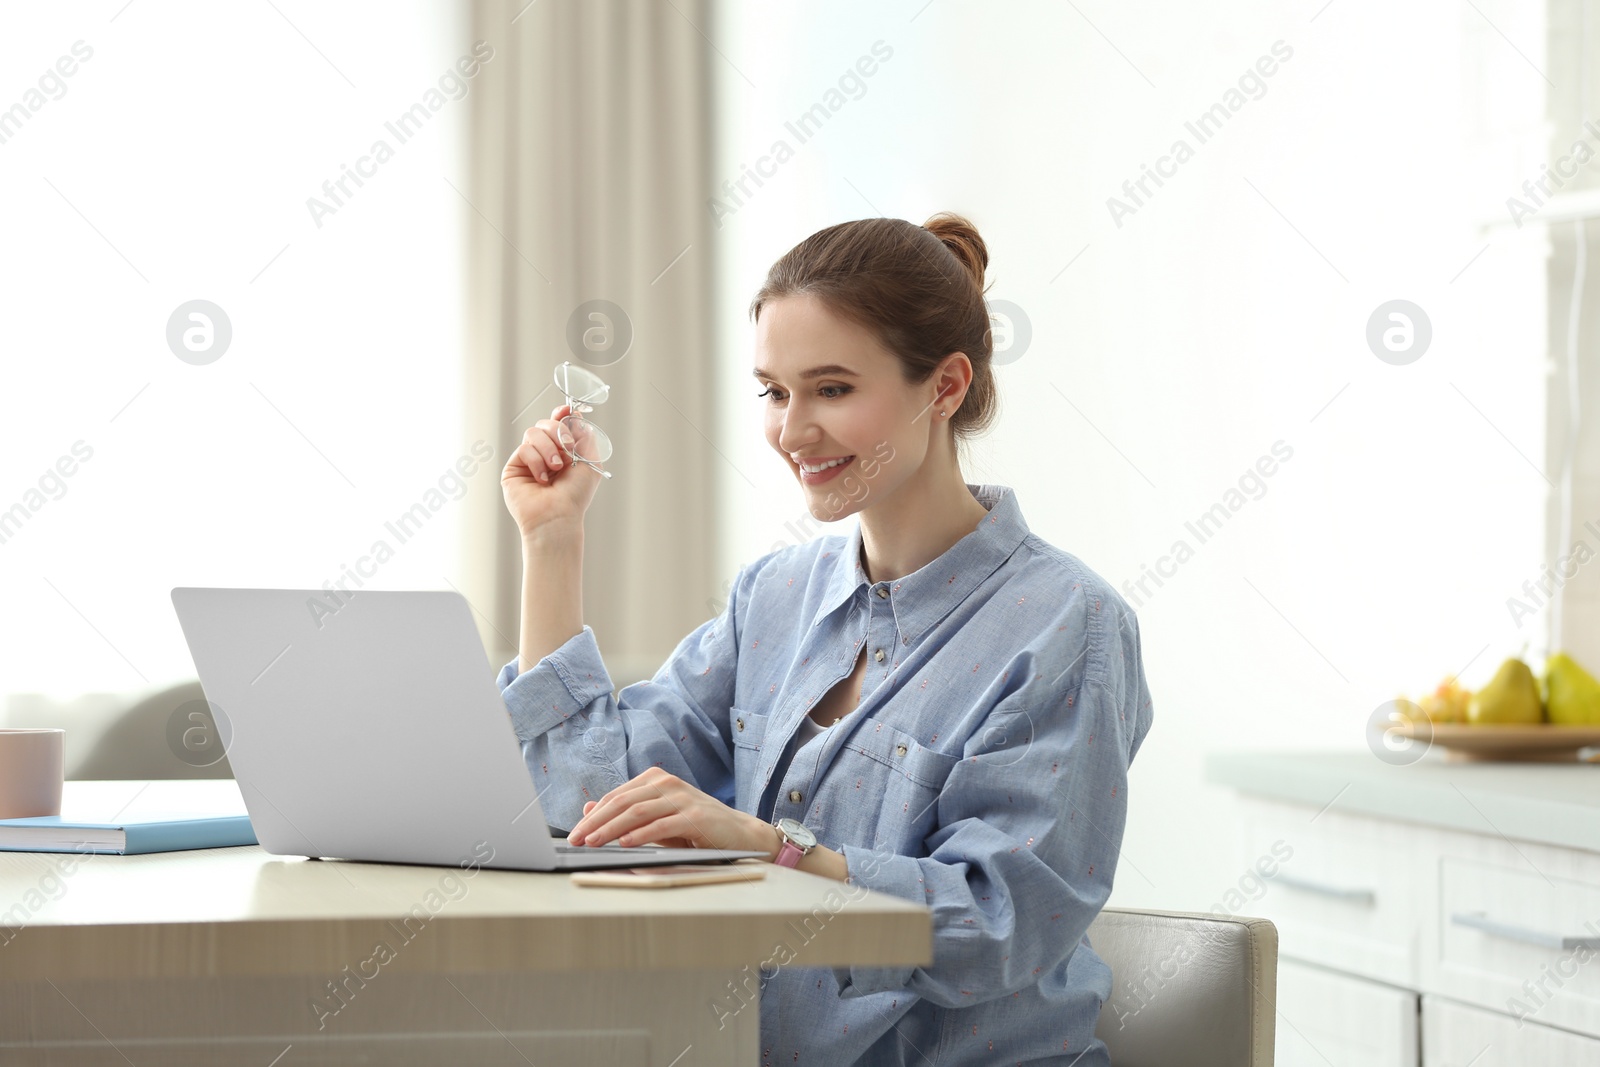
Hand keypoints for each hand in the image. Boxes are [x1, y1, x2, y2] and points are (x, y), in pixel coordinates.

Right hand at [501, 404, 603, 538]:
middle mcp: (546, 453)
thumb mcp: (591, 462)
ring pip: (533, 433)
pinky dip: (537, 461)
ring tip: (556, 468)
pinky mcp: (514, 468)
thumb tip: (575, 415)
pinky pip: (524, 449)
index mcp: (564, 451)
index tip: (567, 410)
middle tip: (567, 447)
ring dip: (548, 449)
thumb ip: (585, 437)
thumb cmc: (575, 495)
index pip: (558, 424)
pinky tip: (543, 479)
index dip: (561, 414)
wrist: (558, 515)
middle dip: (558, 431)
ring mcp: (529, 460)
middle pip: (545, 423)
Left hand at [566, 767, 776, 858]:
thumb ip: (626, 814)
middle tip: (576, 838)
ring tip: (593, 842)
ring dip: (611, 828)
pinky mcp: (695, 816)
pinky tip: (625, 843)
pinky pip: (662, 824)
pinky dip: (641, 835)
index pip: (616, 797)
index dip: (592, 815)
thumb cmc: (694, 828)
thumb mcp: (656, 820)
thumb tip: (589, 809)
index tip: (574, 832)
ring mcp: (682, 797)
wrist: (738, 834)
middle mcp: (667, 783)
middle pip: (622, 802)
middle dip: (595, 822)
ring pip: (638, 811)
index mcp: (655, 780)